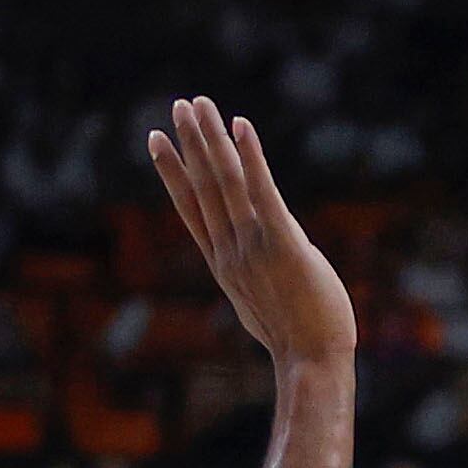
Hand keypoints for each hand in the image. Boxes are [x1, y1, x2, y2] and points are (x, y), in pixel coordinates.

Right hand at [146, 97, 356, 365]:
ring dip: (211, 138)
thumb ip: (251, 278)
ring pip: (224, 181)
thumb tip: (249, 273)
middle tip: (179, 105)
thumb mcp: (262, 304)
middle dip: (190, 142)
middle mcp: (230, 248)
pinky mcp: (283, 243)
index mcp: (223, 262)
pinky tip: (240, 126)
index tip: (157, 140)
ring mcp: (253, 245)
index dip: (172, 171)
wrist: (311, 363)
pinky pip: (262, 192)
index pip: (190, 207)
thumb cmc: (295, 339)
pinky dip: (250, 156)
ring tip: (199, 104)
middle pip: (203, 185)